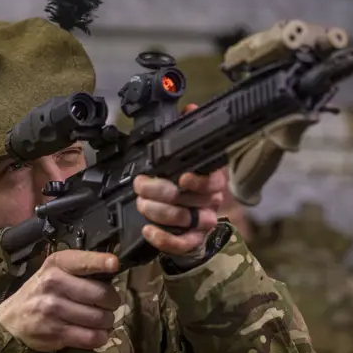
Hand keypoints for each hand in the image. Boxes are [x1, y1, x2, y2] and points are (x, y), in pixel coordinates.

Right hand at [0, 250, 121, 351]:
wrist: (11, 320)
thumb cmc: (41, 292)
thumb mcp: (54, 270)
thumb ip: (81, 267)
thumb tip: (114, 268)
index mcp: (56, 264)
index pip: (83, 261)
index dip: (101, 262)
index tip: (114, 264)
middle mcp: (54, 284)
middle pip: (101, 294)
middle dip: (112, 302)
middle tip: (109, 304)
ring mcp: (53, 310)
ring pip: (100, 318)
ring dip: (108, 321)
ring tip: (102, 320)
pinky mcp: (56, 333)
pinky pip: (91, 337)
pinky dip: (100, 337)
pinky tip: (96, 333)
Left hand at [133, 103, 225, 255]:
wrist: (194, 219)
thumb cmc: (188, 185)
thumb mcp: (188, 157)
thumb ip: (186, 134)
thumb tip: (189, 108)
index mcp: (212, 179)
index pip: (212, 180)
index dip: (198, 180)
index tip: (182, 177)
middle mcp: (211, 201)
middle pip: (188, 198)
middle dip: (159, 191)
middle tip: (140, 185)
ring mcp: (203, 223)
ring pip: (182, 219)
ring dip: (157, 211)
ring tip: (141, 203)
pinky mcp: (193, 242)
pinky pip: (181, 244)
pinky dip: (163, 239)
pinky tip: (148, 230)